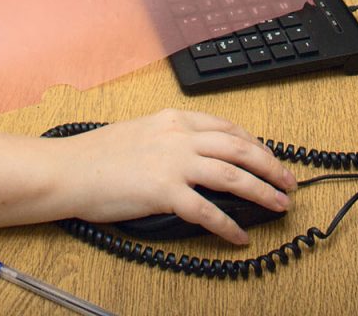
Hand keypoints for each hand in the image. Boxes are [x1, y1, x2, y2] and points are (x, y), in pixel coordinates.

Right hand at [55, 109, 295, 243]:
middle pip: (240, 147)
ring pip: (233, 175)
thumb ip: (169, 139)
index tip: (268, 156)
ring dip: (262, 191)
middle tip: (288, 181)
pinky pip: (207, 211)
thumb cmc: (95, 155)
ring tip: (279, 205)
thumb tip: (194, 158)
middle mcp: (178, 136)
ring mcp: (173, 163)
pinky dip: (228, 225)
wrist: (69, 169)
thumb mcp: (139, 132)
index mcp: (173, 120)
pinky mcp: (165, 191)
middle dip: (271, 165)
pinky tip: (239, 236)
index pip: (226, 127)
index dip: (255, 142)